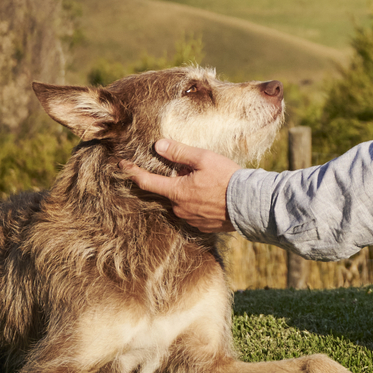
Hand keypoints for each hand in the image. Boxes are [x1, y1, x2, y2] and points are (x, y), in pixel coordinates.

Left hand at [122, 139, 239, 232]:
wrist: (250, 205)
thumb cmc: (228, 179)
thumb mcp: (204, 159)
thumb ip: (180, 153)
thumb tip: (159, 145)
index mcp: (177, 191)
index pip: (147, 182)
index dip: (133, 172)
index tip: (122, 165)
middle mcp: (179, 209)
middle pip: (169, 192)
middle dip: (176, 181)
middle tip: (195, 171)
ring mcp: (191, 220)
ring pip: (182, 203)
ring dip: (189, 193)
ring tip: (210, 183)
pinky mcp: (203, 227)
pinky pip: (194, 213)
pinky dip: (199, 204)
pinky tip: (214, 197)